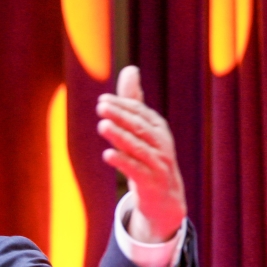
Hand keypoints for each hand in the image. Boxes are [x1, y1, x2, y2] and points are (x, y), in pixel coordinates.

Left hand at [96, 66, 186, 242]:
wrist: (165, 198)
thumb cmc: (149, 158)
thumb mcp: (143, 130)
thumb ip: (134, 102)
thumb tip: (130, 69)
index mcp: (157, 128)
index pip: (140, 113)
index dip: (122, 105)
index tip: (103, 100)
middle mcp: (161, 143)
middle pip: (139, 127)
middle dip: (120, 116)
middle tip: (101, 107)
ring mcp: (158, 163)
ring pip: (137, 147)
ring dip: (120, 136)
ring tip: (102, 126)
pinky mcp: (151, 182)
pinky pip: (136, 170)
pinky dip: (122, 161)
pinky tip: (107, 155)